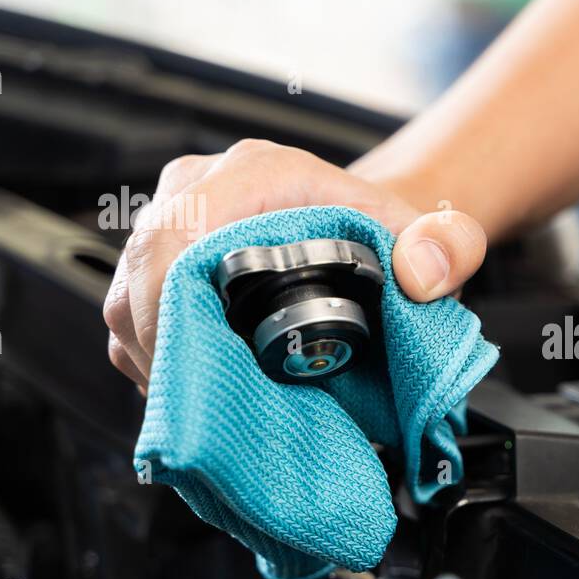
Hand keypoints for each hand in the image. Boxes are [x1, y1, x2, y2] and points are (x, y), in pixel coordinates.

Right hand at [102, 139, 487, 389]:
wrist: (374, 233)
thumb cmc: (393, 236)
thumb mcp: (441, 239)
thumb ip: (449, 249)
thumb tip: (420, 273)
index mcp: (257, 173)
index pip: (176, 235)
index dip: (169, 308)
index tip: (195, 368)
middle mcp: (200, 191)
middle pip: (141, 276)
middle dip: (166, 352)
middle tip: (209, 405)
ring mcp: (171, 228)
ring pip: (129, 304)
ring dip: (162, 364)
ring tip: (212, 402)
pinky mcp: (159, 269)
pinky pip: (134, 323)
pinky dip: (161, 365)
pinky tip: (202, 390)